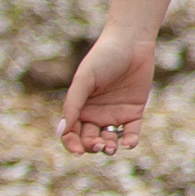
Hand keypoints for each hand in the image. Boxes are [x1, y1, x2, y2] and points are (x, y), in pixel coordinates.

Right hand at [58, 32, 154, 156]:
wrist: (131, 43)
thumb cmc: (103, 58)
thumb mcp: (84, 80)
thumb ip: (72, 104)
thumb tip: (60, 132)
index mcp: (79, 108)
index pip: (71, 134)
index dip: (72, 145)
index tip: (77, 152)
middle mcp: (95, 114)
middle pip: (89, 140)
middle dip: (92, 147)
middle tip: (99, 144)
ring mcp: (114, 114)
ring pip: (109, 140)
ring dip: (109, 147)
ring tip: (111, 147)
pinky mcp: (134, 112)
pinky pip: (130, 132)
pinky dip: (129, 141)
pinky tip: (128, 143)